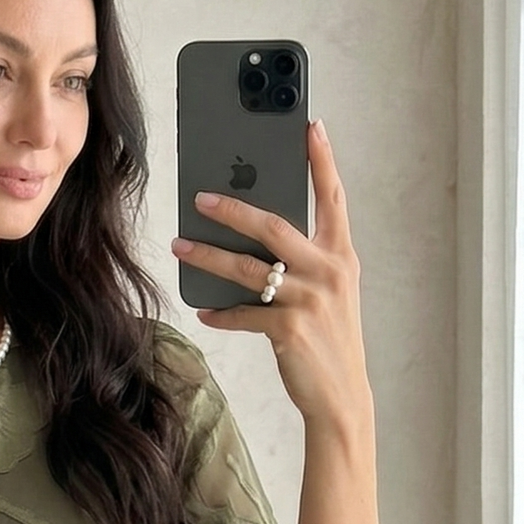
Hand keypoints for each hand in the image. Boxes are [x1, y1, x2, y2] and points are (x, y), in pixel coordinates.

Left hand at [172, 118, 371, 432]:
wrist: (343, 398)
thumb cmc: (330, 340)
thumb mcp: (329, 294)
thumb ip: (304, 261)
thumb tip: (254, 238)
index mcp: (341, 256)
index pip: (333, 198)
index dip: (322, 160)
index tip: (310, 125)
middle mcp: (329, 272)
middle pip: (274, 226)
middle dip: (233, 208)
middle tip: (200, 197)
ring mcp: (310, 300)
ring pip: (248, 268)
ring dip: (208, 255)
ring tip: (181, 245)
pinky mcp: (289, 329)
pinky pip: (243, 312)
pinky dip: (220, 312)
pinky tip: (204, 309)